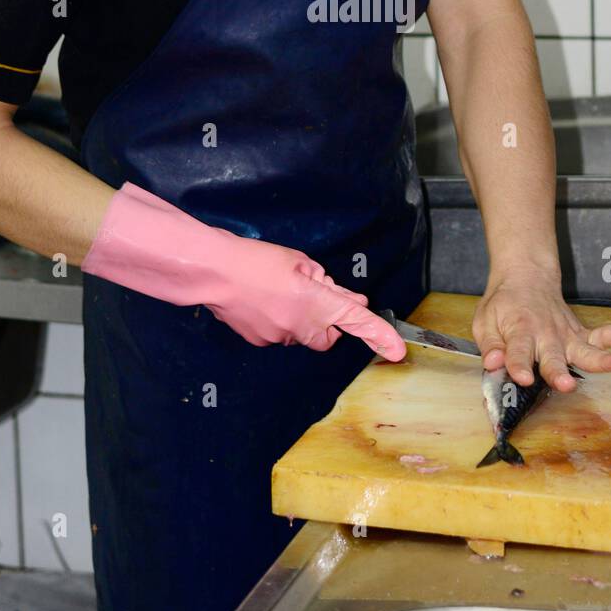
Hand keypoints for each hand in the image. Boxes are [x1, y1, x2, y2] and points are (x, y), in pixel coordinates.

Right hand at [83, 181, 405, 358]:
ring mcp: (278, 338)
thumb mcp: (299, 262)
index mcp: (315, 303)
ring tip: (277, 291)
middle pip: (327, 337)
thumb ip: (326, 283)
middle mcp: (300, 327)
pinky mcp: (259, 341)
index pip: (356, 321)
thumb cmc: (254, 260)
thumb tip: (348, 298)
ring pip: (301, 335)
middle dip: (327, 322)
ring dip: (299, 319)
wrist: (212, 273)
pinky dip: (277, 321)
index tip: (398, 350)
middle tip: (314, 296)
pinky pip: (278, 335)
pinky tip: (262, 301)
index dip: (380, 336)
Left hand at [472, 264, 610, 390]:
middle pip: (553, 357)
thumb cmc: (504, 303)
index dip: (518, 365)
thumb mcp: (485, 320)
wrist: (526, 276)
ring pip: (587, 350)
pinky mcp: (580, 334)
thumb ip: (490, 344)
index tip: (522, 378)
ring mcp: (566, 335)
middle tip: (566, 384)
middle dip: (559, 372)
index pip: (517, 352)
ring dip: (604, 358)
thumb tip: (493, 363)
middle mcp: (546, 335)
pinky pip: (602, 335)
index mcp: (519, 331)